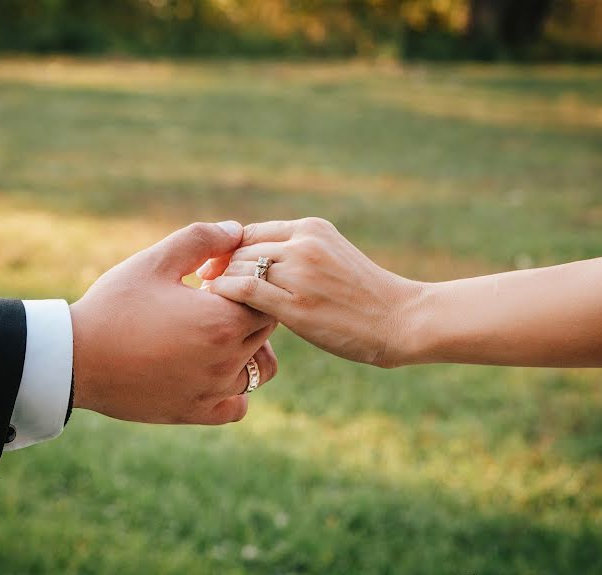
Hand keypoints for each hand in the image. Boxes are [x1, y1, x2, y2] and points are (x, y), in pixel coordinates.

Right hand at [70, 221, 277, 424]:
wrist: (76, 358)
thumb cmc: (115, 305)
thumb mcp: (155, 260)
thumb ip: (201, 239)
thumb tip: (236, 231)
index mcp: (223, 320)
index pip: (266, 297)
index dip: (246, 284)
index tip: (213, 280)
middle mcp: (227, 359)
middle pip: (266, 330)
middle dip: (247, 311)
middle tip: (207, 303)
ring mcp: (214, 390)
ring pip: (260, 370)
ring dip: (249, 350)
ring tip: (214, 336)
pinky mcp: (196, 413)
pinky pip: (237, 406)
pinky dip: (233, 389)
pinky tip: (209, 370)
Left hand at [203, 218, 422, 366]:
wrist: (399, 318)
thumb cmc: (364, 295)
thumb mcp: (331, 257)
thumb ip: (296, 253)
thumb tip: (252, 262)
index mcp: (311, 228)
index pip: (252, 232)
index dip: (226, 249)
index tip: (212, 267)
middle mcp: (304, 244)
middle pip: (241, 249)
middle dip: (218, 267)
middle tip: (202, 285)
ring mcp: (300, 272)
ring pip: (240, 267)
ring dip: (220, 283)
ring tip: (207, 300)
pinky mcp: (297, 303)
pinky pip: (245, 290)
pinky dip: (224, 294)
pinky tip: (217, 306)